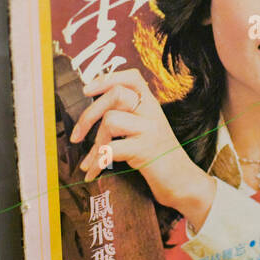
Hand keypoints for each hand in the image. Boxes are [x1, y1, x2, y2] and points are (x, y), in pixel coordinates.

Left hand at [70, 67, 215, 229]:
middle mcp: (152, 112)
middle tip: (76, 136)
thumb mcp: (146, 129)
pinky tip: (94, 173)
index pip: (132, 78)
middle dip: (88, 115)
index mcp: (151, 104)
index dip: (107, 79)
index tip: (86, 90)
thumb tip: (88, 119)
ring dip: (95, 143)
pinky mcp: (145, 150)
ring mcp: (150, 129)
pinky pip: (111, 149)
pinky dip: (97, 162)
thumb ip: (127, 118)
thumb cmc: (158, 156)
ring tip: (92, 160)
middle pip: (116, 94)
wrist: (183, 181)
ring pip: (111, 119)